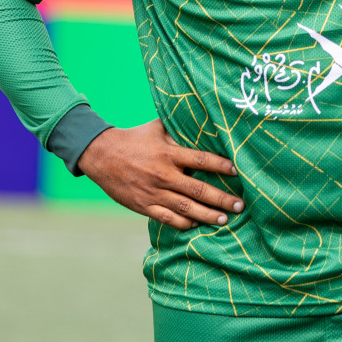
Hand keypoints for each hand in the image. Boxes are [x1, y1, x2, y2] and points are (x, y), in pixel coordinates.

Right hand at [76, 119, 241, 229]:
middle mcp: (164, 175)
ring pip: (185, 208)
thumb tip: (203, 117)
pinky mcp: (143, 205)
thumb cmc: (134, 139)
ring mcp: (153, 192)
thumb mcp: (158, 128)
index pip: (202, 160)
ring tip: (224, 220)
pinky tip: (195, 224)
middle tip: (240, 205)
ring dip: (207, 215)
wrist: (100, 155)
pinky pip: (166, 218)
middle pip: (199, 189)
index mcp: (169, 153)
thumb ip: (180, 128)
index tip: (238, 172)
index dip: (222, 166)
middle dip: (222, 199)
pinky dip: (183, 223)